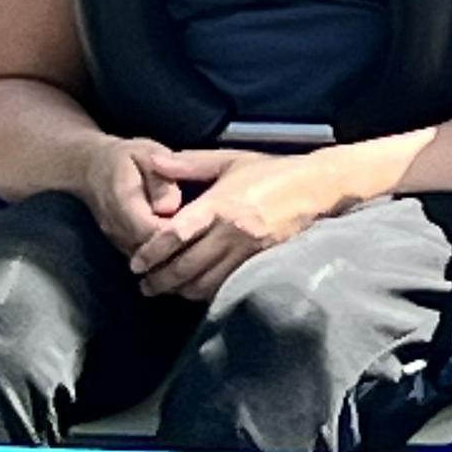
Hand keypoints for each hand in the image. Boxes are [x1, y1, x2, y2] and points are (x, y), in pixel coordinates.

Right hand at [76, 134, 192, 261]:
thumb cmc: (126, 158)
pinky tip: (182, 249)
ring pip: (145, 261)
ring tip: (196, 247)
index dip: (174, 233)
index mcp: (122, 200)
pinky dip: (161, 258)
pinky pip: (142, 259)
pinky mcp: (120, 245)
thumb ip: (160, 180)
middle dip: (176, 250)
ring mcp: (115, 239)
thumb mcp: (146, 155)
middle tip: (204, 242)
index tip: (200, 226)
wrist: (90, 168)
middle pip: (148, 252)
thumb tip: (171, 207)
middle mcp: (115, 226)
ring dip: (169, 257)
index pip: (148, 230)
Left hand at [125, 147, 342, 303]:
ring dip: (181, 290)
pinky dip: (206, 291)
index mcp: (219, 205)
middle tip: (144, 286)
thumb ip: (189, 163)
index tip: (136, 264)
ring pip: (205, 282)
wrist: (315, 187)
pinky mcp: (261, 263)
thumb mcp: (228, 160)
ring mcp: (248, 251)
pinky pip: (226, 285)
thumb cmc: (270, 171)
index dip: (152, 253)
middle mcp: (232, 232)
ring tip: (165, 290)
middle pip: (186, 266)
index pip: (177, 235)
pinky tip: (195, 289)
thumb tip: (155, 162)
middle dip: (160, 280)